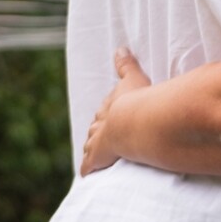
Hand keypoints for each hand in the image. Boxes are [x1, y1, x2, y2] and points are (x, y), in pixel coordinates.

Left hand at [80, 48, 149, 176]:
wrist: (131, 122)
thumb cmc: (136, 100)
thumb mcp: (134, 79)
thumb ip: (127, 65)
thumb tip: (121, 48)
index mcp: (109, 106)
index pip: (105, 110)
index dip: (107, 113)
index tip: (108, 115)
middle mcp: (100, 123)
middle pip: (96, 127)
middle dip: (97, 130)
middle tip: (99, 134)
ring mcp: (97, 141)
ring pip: (91, 145)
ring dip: (92, 149)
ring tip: (93, 152)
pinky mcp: (96, 158)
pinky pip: (89, 165)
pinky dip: (87, 168)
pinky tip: (84, 174)